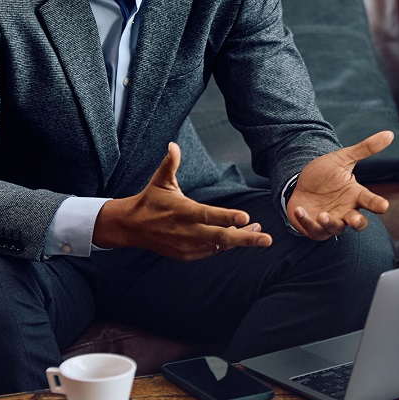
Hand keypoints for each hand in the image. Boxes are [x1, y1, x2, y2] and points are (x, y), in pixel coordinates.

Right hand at [94, 142, 271, 260]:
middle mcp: (187, 231)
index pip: (208, 215)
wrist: (131, 227)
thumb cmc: (150, 200)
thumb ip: (170, 164)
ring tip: (260, 233)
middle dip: (246, 238)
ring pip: (220, 245)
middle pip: (221, 237)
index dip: (227, 217)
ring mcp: (187, 245)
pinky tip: (240, 236)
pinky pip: (211, 250)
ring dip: (240, 240)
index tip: (246, 217)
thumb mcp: (159, 181)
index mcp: (182, 211)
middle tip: (267, 239)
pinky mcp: (186, 254)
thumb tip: (173, 145)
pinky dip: (225, 245)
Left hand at [288, 131, 393, 240]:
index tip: (383, 206)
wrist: (300, 182)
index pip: (370, 200)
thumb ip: (366, 148)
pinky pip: (313, 229)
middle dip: (358, 222)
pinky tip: (299, 210)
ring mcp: (331, 220)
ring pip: (336, 228)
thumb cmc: (325, 173)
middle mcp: (346, 210)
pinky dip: (306, 221)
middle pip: (358, 222)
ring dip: (330, 223)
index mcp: (355, 195)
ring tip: (323, 215)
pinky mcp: (314, 227)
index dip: (377, 204)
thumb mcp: (343, 159)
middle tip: (355, 219)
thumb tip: (389, 133)